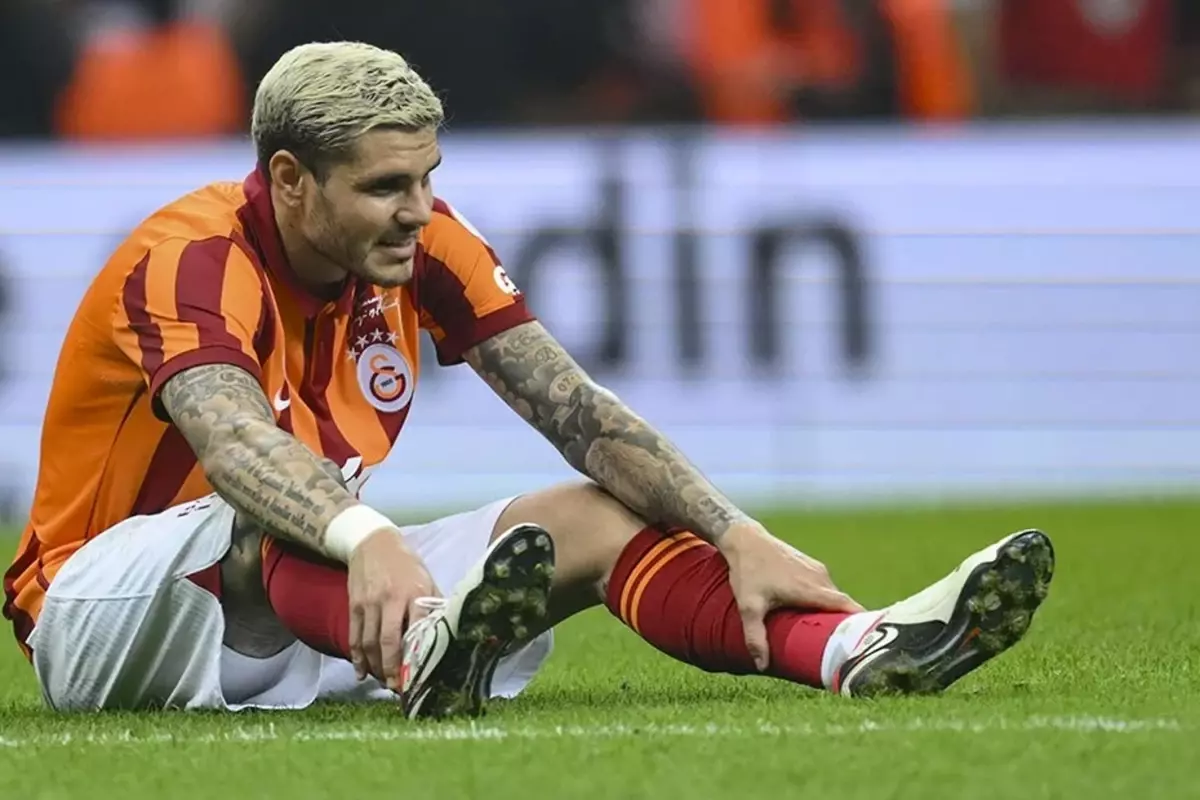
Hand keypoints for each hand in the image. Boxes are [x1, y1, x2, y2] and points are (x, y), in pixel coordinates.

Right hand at [346, 527, 440, 690]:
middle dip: (392, 669)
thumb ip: (433, 605)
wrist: (373, 542)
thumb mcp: (427, 579)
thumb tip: (447, 631)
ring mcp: (369, 603)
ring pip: (369, 643)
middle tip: (397, 688)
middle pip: (388, 642)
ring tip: (384, 683)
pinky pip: (355, 636)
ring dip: (376, 667)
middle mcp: (390, 599)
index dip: (416, 655)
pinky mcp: (354, 605)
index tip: (419, 676)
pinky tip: (362, 673)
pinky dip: (357, 657)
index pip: (417, 629)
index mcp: (415, 593)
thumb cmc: (406, 564)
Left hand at [719, 522, 863, 670]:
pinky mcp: (811, 564)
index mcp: (811, 589)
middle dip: (846, 624)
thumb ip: (755, 637)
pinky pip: (825, 587)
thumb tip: (762, 665)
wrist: (744, 539)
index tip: (867, 642)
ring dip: (833, 612)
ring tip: (830, 635)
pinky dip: (825, 601)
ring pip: (833, 596)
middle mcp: (820, 578)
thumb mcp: (749, 607)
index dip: (861, 623)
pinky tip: (815, 614)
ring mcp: (817, 569)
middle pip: (843, 605)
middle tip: (845, 649)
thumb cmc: (748, 572)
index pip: (847, 607)